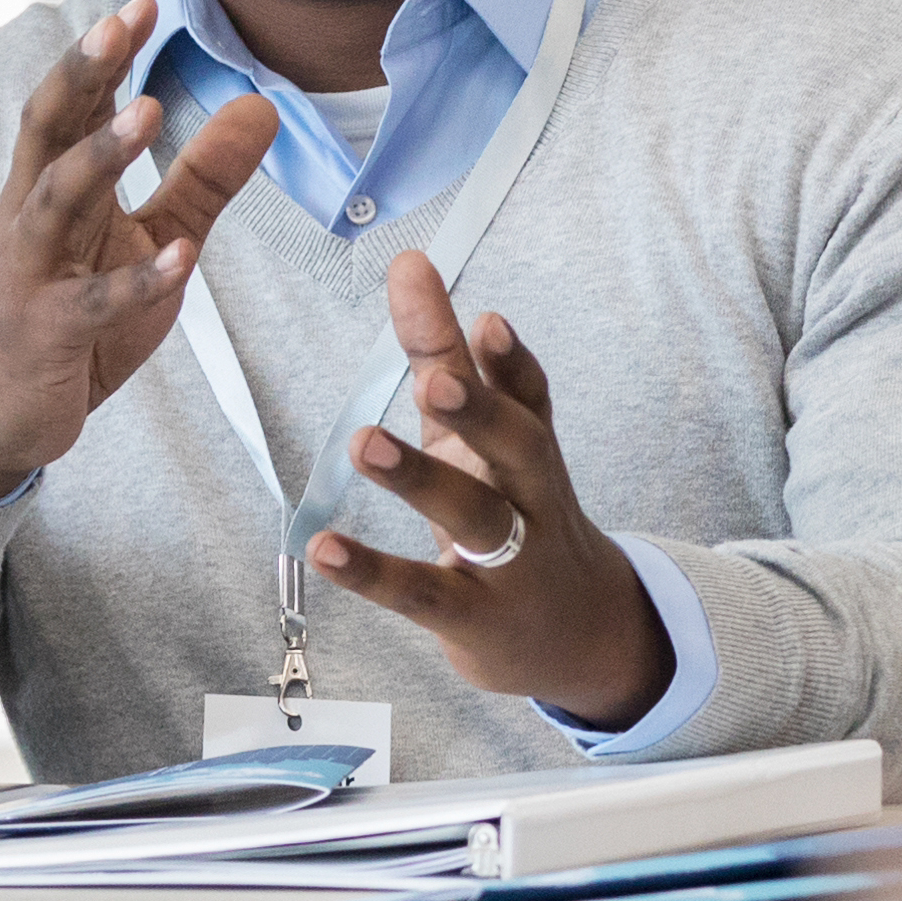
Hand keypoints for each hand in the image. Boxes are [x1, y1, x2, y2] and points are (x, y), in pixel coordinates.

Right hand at [0, 0, 275, 513]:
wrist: (8, 413)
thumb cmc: (75, 318)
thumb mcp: (149, 236)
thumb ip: (203, 176)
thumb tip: (261, 105)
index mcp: (51, 186)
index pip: (70, 106)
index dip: (101, 55)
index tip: (143, 3)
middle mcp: (30, 217)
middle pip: (46, 130)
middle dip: (82, 74)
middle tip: (121, 23)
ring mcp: (33, 274)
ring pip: (55, 203)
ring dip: (99, 157)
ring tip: (147, 112)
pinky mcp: (48, 333)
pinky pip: (92, 304)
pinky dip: (135, 281)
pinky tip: (180, 259)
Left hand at [310, 247, 673, 725]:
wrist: (578, 633)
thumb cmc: (518, 516)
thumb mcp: (485, 440)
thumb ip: (446, 357)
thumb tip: (412, 266)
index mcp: (530, 448)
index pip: (528, 395)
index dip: (510, 361)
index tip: (486, 321)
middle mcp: (530, 497)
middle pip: (518, 448)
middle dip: (481, 413)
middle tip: (437, 383)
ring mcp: (509, 560)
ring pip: (473, 516)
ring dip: (421, 479)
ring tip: (366, 443)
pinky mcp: (473, 616)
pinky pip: (422, 593)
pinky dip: (373, 572)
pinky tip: (323, 548)